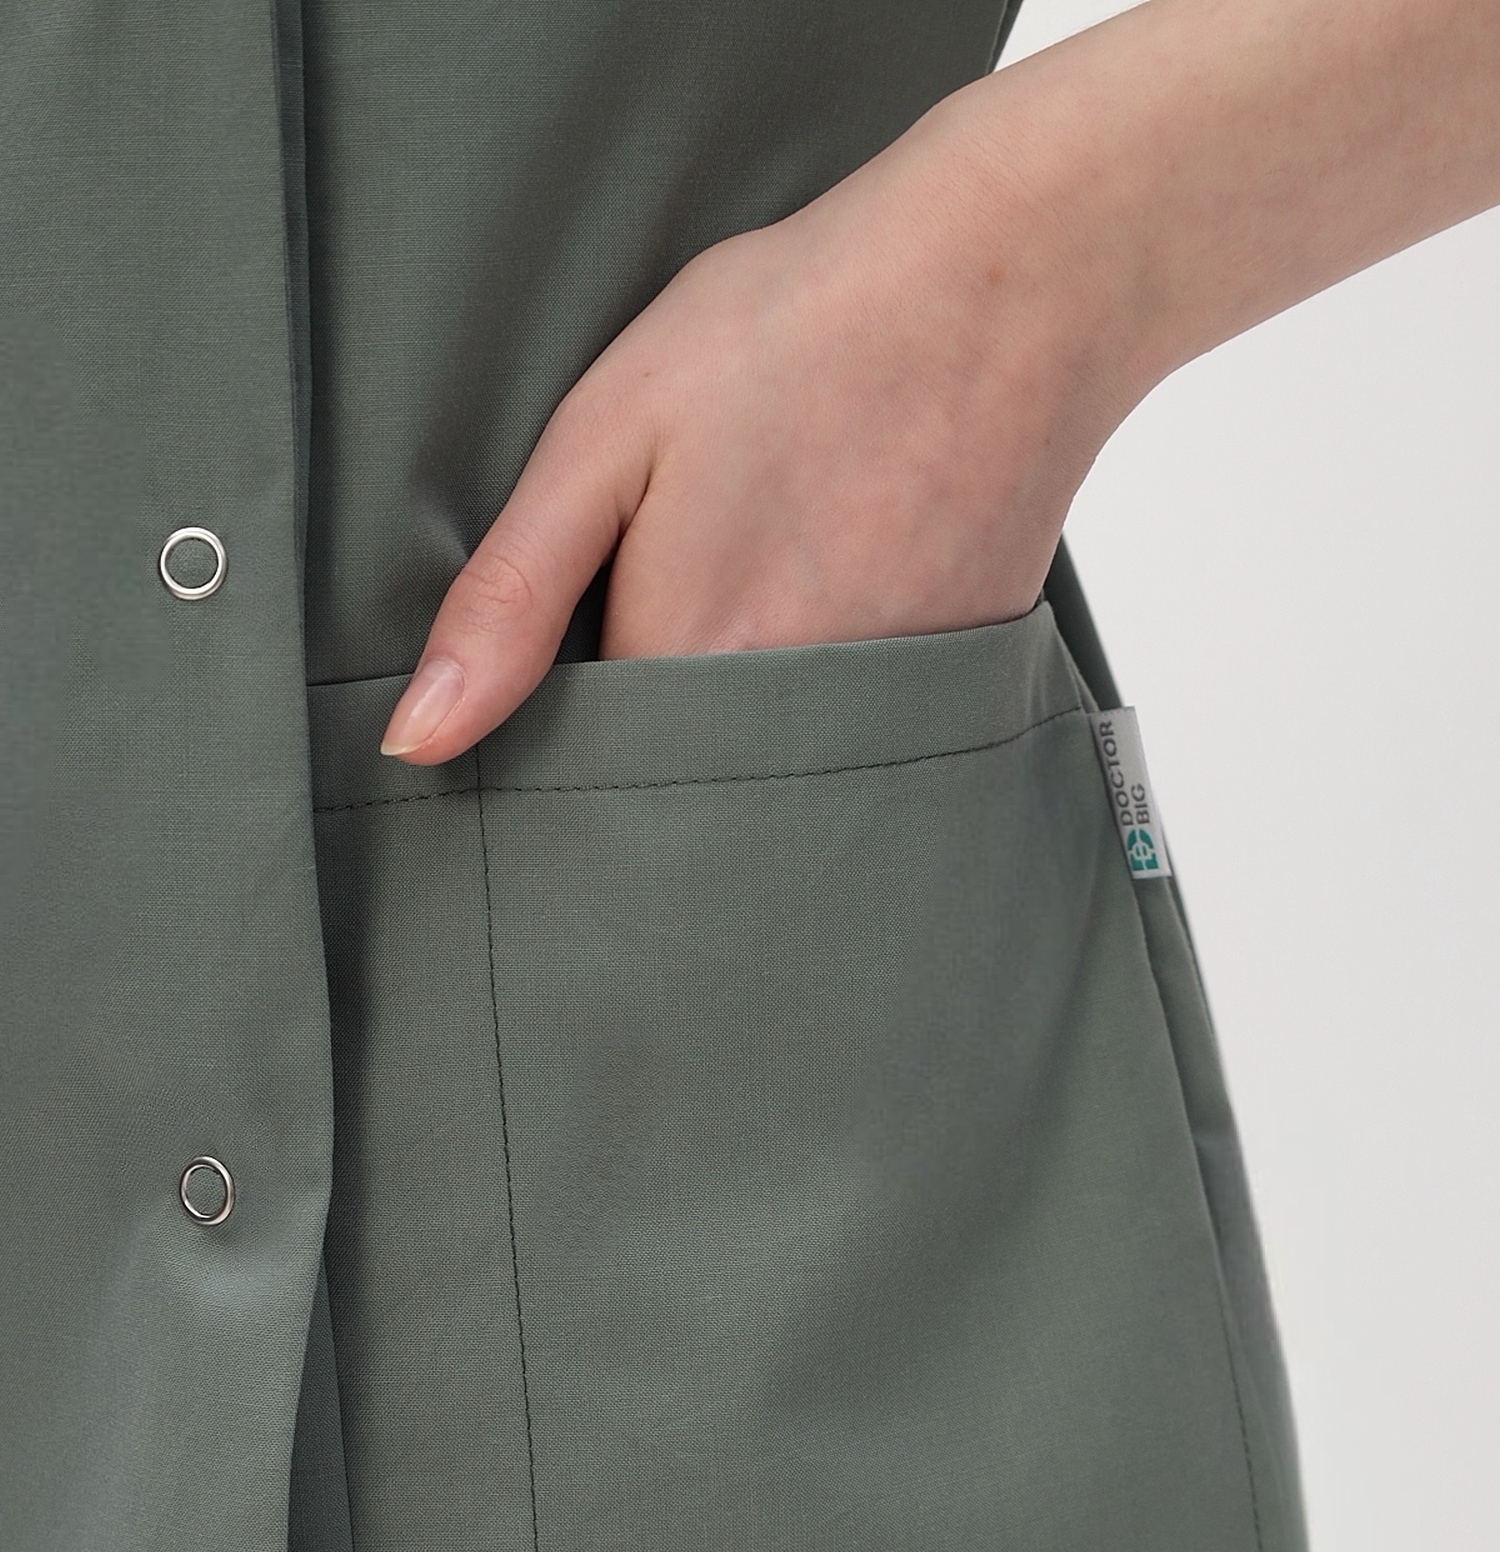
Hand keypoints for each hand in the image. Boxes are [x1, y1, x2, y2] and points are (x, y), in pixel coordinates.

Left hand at [380, 0, 1499, 767]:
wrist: (1015, 280)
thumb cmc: (803, 330)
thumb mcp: (608, 435)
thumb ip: (510, 599)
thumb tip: (419, 738)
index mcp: (688, 670)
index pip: (586, 781)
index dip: (560, 736)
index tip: (570, 667)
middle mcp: (791, 726)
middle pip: (685, 793)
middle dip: (654, 735)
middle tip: (682, 588)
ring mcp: (882, 718)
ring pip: (771, 771)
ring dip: (742, 711)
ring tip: (763, 571)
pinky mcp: (949, 693)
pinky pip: (856, 739)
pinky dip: (828, 688)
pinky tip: (837, 575)